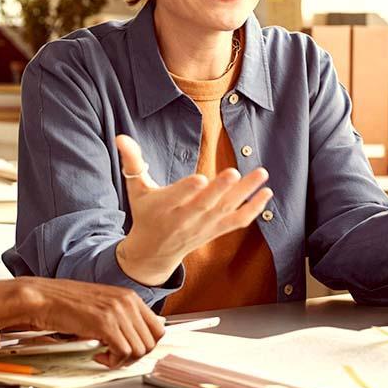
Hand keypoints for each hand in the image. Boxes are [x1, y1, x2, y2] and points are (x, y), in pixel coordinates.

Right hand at [0, 277, 165, 368]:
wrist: (44, 297)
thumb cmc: (68, 302)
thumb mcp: (102, 305)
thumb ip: (121, 317)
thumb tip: (134, 337)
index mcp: (129, 297)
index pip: (157, 328)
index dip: (145, 344)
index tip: (130, 349)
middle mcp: (127, 302)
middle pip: (151, 342)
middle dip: (134, 355)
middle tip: (116, 355)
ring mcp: (117, 312)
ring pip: (139, 350)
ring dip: (123, 359)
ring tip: (106, 354)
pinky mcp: (105, 324)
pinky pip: (123, 353)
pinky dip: (113, 361)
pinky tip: (99, 354)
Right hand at [113, 134, 272, 285]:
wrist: (154, 252)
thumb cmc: (146, 214)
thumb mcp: (136, 189)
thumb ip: (133, 162)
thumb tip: (121, 136)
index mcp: (163, 208)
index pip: (176, 198)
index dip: (186, 189)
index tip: (199, 178)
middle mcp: (185, 219)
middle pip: (205, 204)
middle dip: (220, 190)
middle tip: (234, 172)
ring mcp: (203, 227)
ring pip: (226, 210)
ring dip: (245, 193)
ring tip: (262, 174)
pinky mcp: (216, 231)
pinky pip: (237, 222)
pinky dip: (253, 210)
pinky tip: (266, 193)